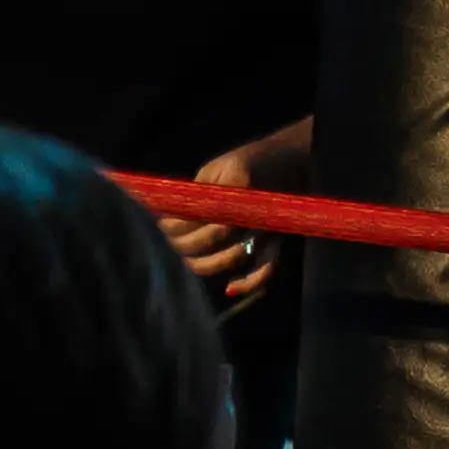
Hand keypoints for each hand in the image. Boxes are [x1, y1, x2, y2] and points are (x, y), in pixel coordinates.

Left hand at [171, 121, 307, 311]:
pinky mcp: (277, 240)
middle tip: (168, 239)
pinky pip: (268, 268)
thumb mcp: (215, 169)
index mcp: (239, 185)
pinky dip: (250, 283)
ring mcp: (269, 227)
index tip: (160, 223)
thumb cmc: (242, 163)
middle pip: (216, 238)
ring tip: (184, 257)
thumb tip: (165, 217)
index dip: (177, 224)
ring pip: (235, 256)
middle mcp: (256, 209)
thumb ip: (195, 193)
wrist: (287, 159)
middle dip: (185, 243)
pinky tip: (228, 289)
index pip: (202, 214)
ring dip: (204, 263)